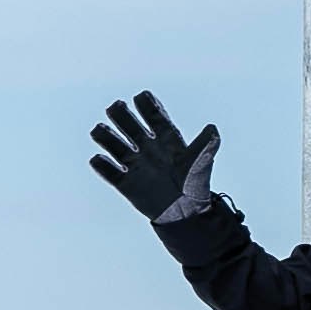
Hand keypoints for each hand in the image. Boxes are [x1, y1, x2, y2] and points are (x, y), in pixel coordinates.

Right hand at [88, 92, 221, 225]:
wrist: (186, 213)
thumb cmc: (195, 184)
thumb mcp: (201, 161)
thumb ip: (205, 144)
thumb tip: (212, 129)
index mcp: (166, 139)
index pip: (154, 118)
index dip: (147, 106)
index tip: (141, 96)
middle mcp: (148, 148)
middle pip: (131, 127)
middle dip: (122, 116)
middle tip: (115, 106)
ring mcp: (136, 165)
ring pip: (116, 147)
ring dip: (107, 137)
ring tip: (98, 130)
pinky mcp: (127, 184)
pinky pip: (111, 174)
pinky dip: (102, 166)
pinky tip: (97, 158)